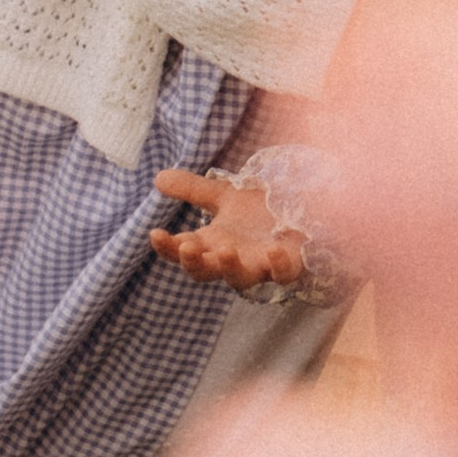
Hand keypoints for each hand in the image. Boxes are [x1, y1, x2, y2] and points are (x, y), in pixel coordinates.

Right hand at [150, 166, 306, 289]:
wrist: (301, 213)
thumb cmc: (259, 211)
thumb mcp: (224, 196)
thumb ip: (193, 190)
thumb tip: (157, 178)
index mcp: (212, 244)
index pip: (181, 251)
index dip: (167, 247)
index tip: (155, 233)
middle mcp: (232, 259)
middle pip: (205, 271)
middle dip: (193, 262)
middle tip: (186, 247)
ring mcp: (260, 265)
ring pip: (240, 278)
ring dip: (230, 266)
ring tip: (224, 250)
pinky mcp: (288, 265)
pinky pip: (283, 273)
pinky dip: (277, 266)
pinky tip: (273, 250)